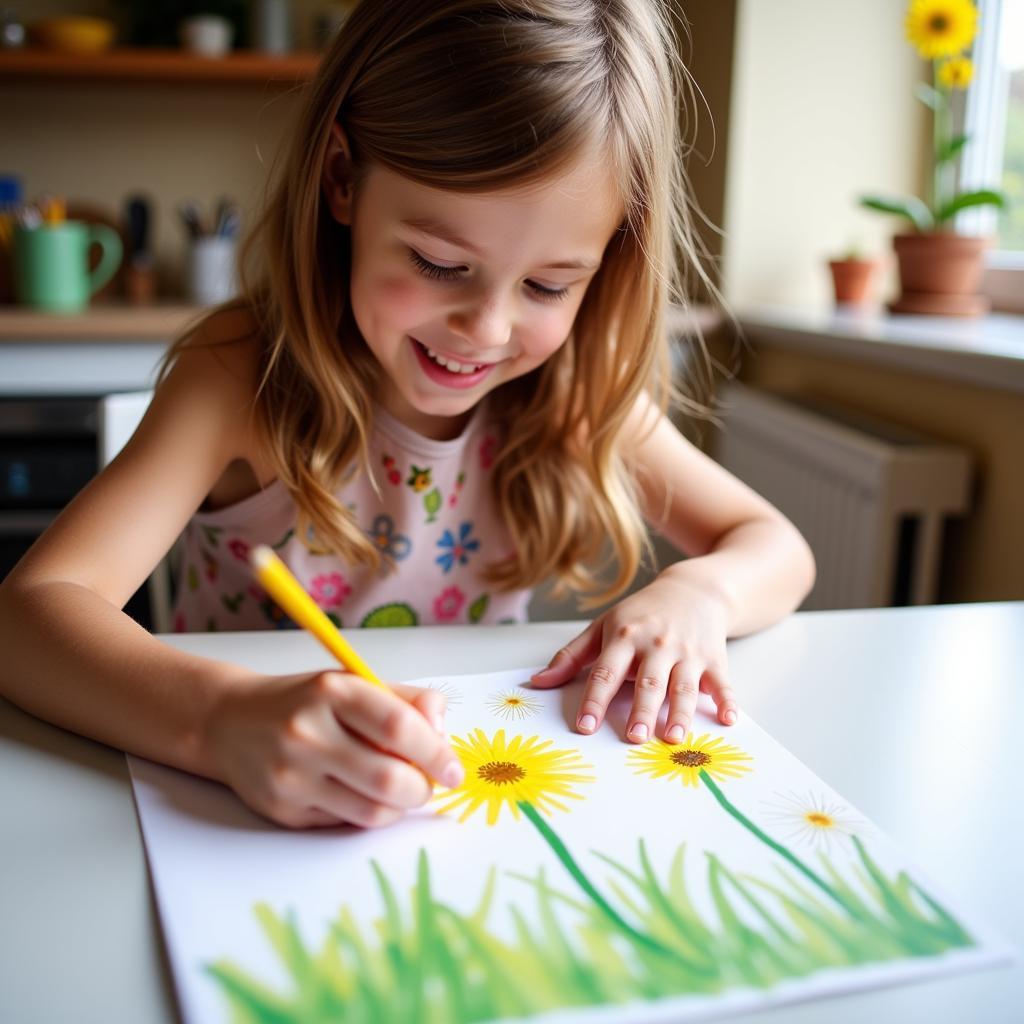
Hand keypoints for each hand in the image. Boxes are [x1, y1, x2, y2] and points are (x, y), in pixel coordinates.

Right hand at [204, 670, 464, 828]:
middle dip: (423, 789)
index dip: (437, 752)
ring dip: (400, 808)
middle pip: (390, 779)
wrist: (230, 722)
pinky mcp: (283, 810)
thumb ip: (407, 702)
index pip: (399, 726)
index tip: (453, 768)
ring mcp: (291, 775)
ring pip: (372, 811)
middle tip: (428, 785)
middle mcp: (307, 732)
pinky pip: (346, 824)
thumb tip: (442, 735)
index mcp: (332, 690)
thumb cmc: (307, 702)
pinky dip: (369, 815)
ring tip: (401, 791)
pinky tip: (362, 794)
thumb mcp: (356, 683)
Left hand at [530, 571, 736, 742]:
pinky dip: (727, 701)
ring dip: (680, 713)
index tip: (585, 726)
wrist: (694, 589)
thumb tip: (538, 682)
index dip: (595, 700)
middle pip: (648, 682)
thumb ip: (571, 656)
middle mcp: (656, 644)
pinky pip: (721, 683)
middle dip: (642, 710)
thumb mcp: (603, 626)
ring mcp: (687, 652)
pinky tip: (727, 719)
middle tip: (634, 738)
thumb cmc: (642, 613)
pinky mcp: (714, 659)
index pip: (606, 672)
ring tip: (674, 738)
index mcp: (624, 636)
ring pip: (683, 686)